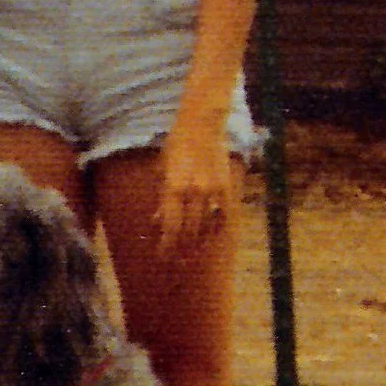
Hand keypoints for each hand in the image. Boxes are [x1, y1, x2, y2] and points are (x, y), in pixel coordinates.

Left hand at [155, 119, 235, 254]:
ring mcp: (213, 191)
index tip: (162, 256)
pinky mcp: (227, 187)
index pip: (170, 225)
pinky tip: (212, 236)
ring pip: (207, 227)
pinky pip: (225, 216)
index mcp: (173, 187)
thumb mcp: (162, 169)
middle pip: (188, 231)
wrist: (202, 125)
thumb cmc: (177, 145)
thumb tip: (158, 220)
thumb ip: (162, 197)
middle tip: (176, 260)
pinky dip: (218, 228)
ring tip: (192, 252)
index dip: (166, 244)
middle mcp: (194, 192)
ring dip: (199, 242)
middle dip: (181, 248)